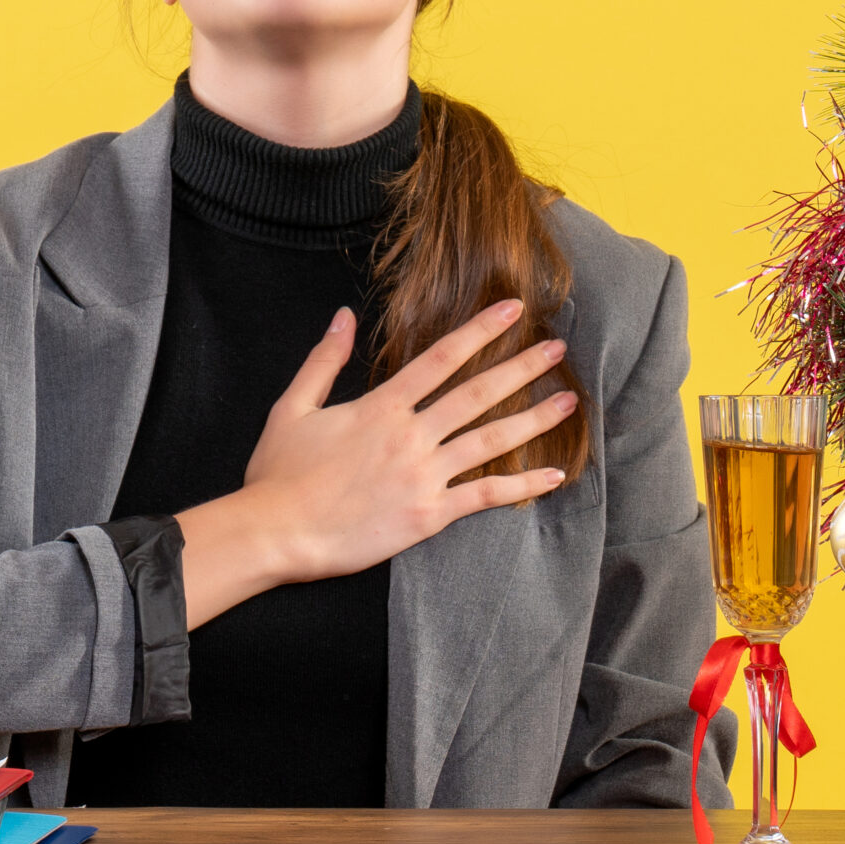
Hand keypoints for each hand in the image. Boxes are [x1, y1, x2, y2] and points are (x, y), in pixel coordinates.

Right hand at [175, 298, 574, 626]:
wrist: (274, 533)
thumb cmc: (278, 474)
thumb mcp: (292, 406)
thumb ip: (324, 359)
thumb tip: (343, 316)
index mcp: (381, 406)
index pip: (441, 358)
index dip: (480, 330)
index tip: (513, 309)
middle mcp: (410, 436)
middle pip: (477, 393)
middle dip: (521, 367)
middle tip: (558, 348)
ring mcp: (422, 477)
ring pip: (489, 441)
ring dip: (533, 420)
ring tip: (569, 402)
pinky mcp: (427, 515)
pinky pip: (483, 497)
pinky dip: (521, 486)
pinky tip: (553, 476)